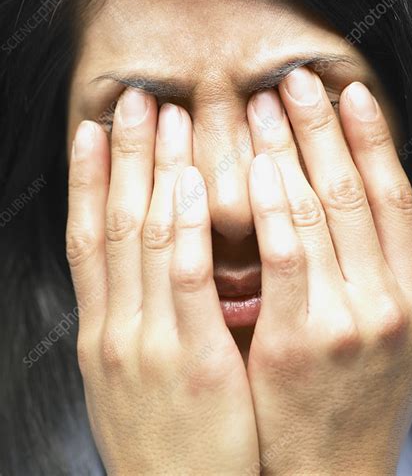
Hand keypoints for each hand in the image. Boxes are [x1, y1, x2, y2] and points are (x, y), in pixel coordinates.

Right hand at [66, 89, 258, 474]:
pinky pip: (186, 282)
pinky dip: (186, 228)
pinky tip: (192, 183)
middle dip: (123, 156)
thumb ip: (141, 317)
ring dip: (155, 172)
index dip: (89, 178)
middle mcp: (115, 328)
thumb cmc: (167, 442)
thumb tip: (152, 264)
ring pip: (146, 239)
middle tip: (135, 100)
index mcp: (103, 330)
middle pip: (114, 223)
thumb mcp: (133, 378)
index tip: (96, 130)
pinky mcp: (190, 363)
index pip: (88, 237)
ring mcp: (146, 344)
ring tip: (168, 118)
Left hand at [245, 68, 411, 475]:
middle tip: (297, 79)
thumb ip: (372, 274)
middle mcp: (390, 299)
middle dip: (324, 128)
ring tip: (265, 105)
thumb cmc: (351, 400)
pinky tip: (256, 167)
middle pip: (356, 191)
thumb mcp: (386, 337)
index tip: (348, 92)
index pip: (393, 195)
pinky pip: (286, 256)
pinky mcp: (302, 339)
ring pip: (320, 211)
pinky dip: (274, 206)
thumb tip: (348, 207)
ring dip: (292, 151)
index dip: (372, 138)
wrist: (331, 475)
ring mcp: (350, 318)